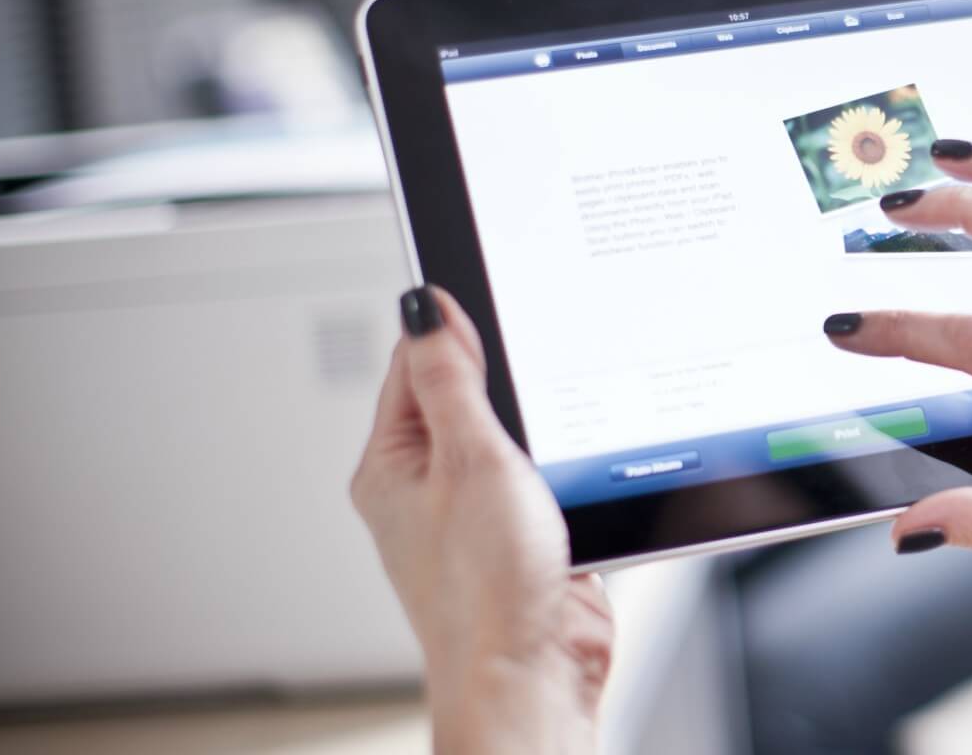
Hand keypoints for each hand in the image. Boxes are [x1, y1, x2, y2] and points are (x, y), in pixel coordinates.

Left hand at [352, 285, 612, 753]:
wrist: (534, 673)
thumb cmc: (486, 590)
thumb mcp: (470, 459)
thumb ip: (452, 378)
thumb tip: (426, 308)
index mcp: (392, 464)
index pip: (415, 364)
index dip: (455, 328)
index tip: (495, 297)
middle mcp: (427, 489)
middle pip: (468, 396)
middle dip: (511, 381)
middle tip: (541, 374)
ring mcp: (476, 514)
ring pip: (514, 440)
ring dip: (546, 433)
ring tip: (559, 442)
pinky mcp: (523, 537)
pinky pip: (546, 480)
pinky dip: (568, 471)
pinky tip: (580, 476)